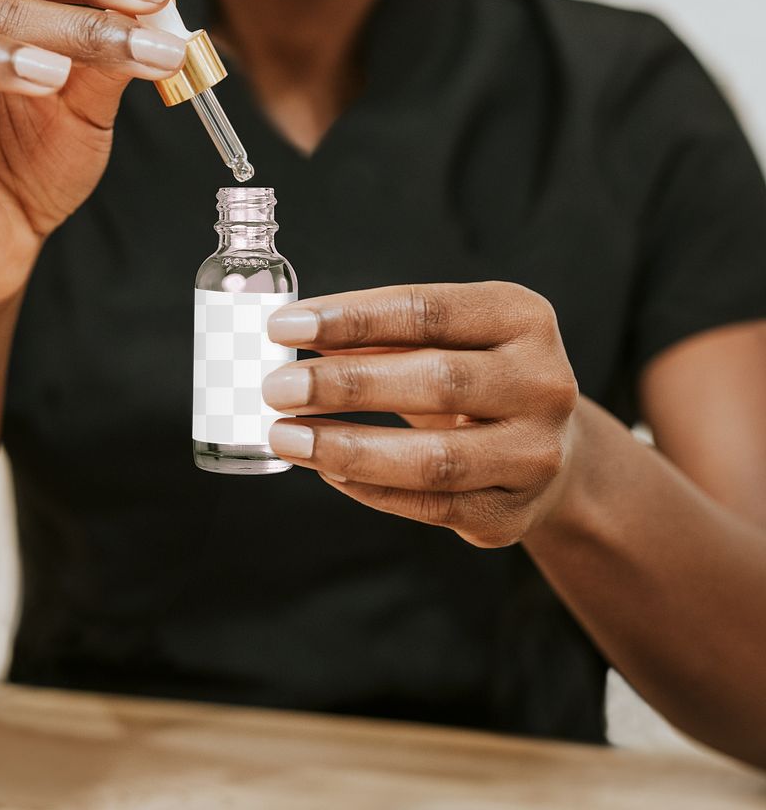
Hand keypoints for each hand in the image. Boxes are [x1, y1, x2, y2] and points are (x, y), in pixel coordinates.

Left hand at [263, 283, 579, 546]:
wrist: (546, 448)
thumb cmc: (472, 379)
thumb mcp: (440, 339)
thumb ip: (378, 336)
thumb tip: (292, 337)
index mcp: (521, 317)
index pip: (427, 311)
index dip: (350, 318)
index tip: (284, 326)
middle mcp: (543, 383)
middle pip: (437, 380)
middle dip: (345, 384)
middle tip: (277, 387)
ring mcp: (535, 453)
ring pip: (435, 458)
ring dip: (348, 448)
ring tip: (287, 436)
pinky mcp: (513, 511)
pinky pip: (431, 505)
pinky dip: (372, 489)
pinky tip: (327, 471)